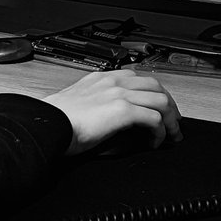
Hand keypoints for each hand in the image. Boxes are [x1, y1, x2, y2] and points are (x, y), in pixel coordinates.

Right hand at [44, 69, 181, 156]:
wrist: (48, 124)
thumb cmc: (58, 118)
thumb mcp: (80, 101)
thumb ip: (97, 101)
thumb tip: (110, 117)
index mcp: (102, 77)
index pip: (138, 78)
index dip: (154, 93)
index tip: (158, 108)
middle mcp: (113, 81)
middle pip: (156, 86)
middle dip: (169, 105)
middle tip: (172, 123)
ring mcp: (119, 93)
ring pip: (161, 100)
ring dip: (170, 120)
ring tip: (170, 135)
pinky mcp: (123, 110)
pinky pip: (154, 119)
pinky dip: (160, 132)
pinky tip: (154, 142)